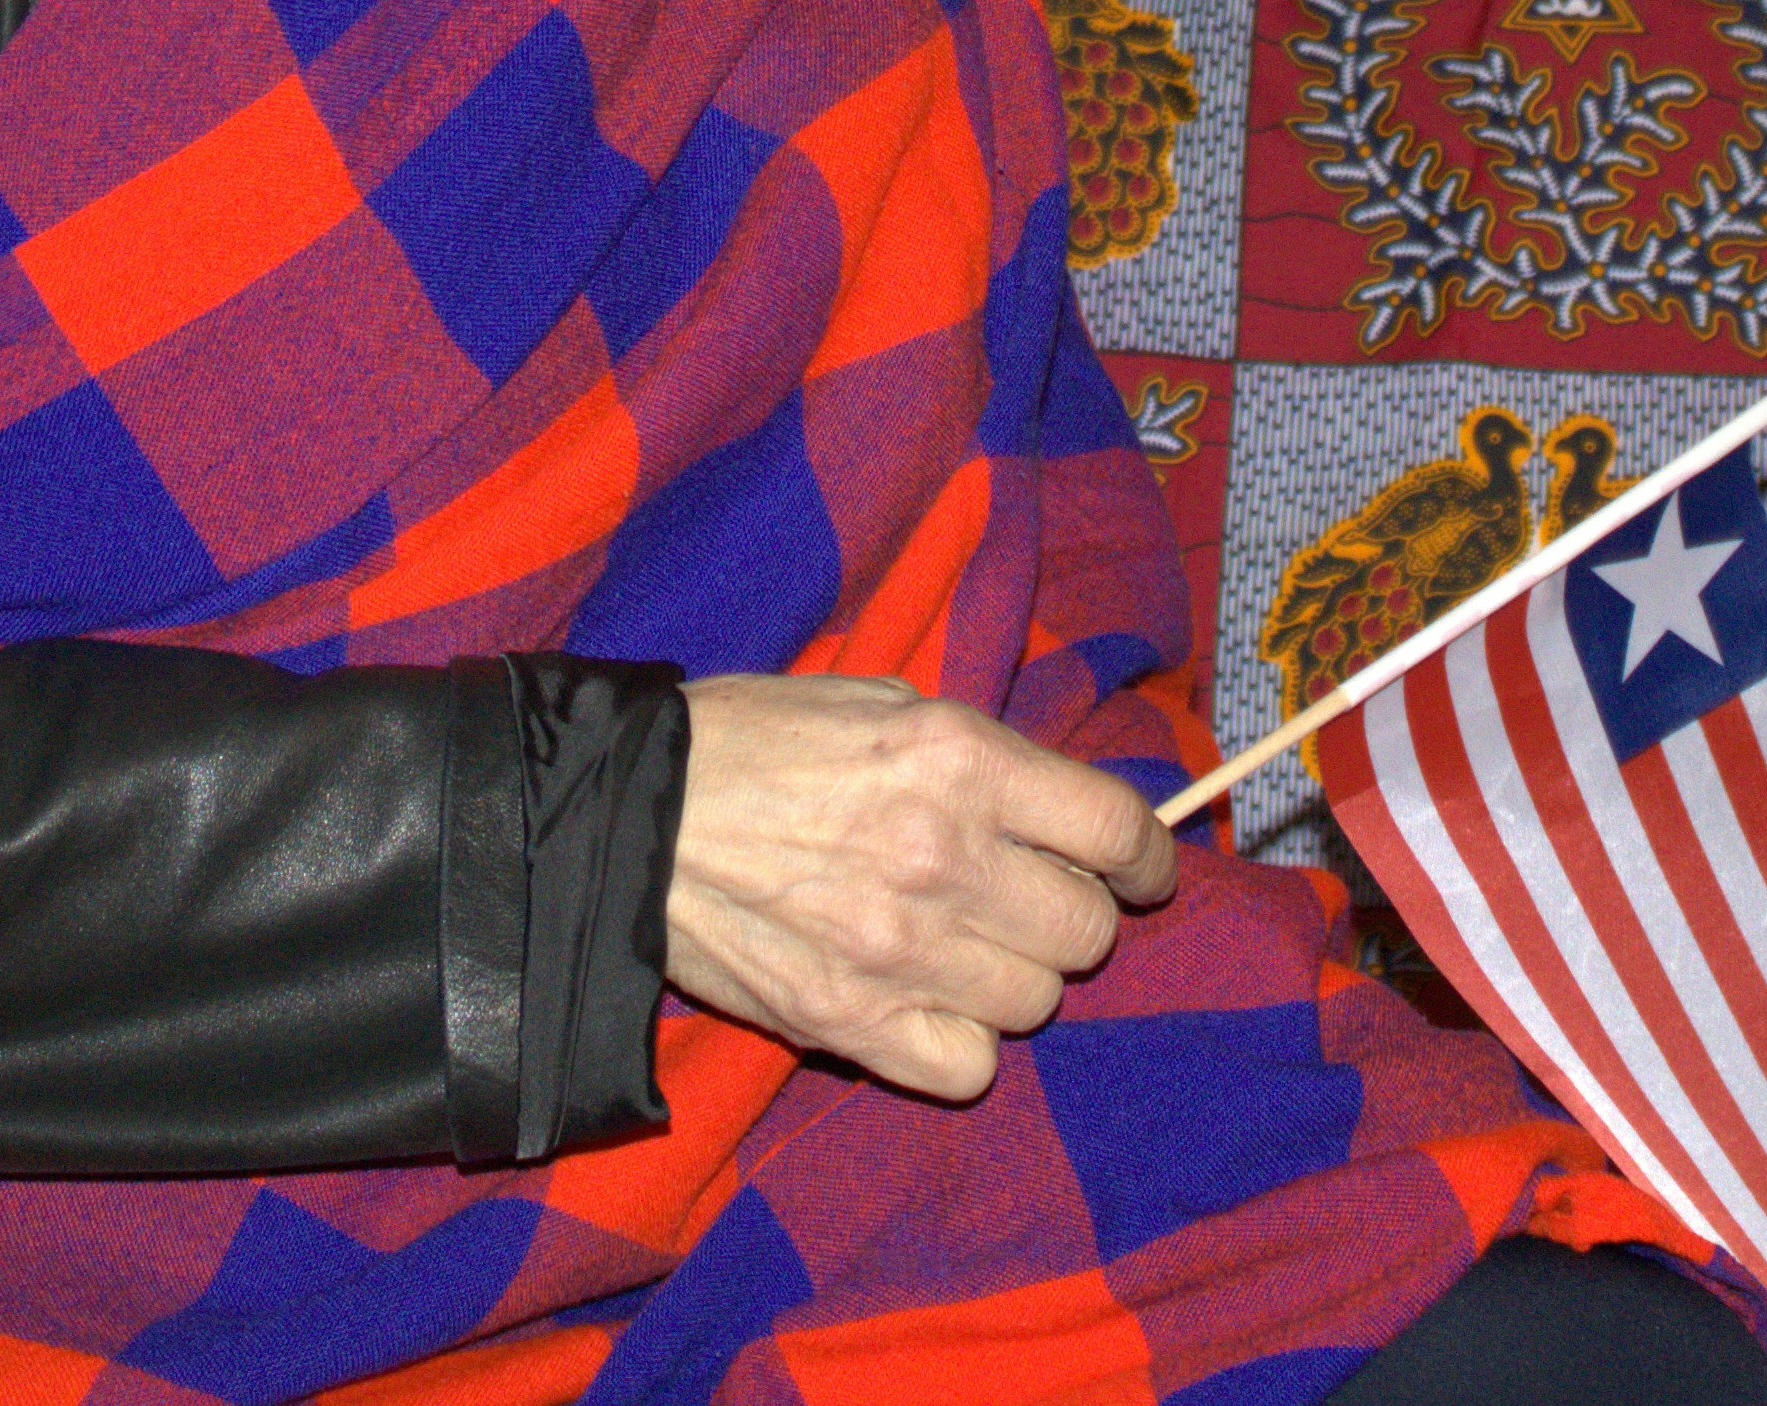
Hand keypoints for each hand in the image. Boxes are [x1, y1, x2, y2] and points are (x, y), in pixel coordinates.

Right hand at [660, 672, 1180, 1103]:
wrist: (621, 817)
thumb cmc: (750, 741)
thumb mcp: (878, 700)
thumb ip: (979, 755)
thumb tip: (1058, 808)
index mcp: (957, 760)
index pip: (1114, 831)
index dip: (1145, 857)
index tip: (1138, 870)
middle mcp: (944, 857)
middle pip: (1086, 931)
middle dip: (1070, 915)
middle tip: (1023, 898)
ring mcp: (899, 952)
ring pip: (1035, 1002)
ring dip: (1012, 975)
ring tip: (957, 942)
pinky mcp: (849, 1025)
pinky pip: (970, 1066)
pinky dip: (961, 1041)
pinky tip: (926, 999)